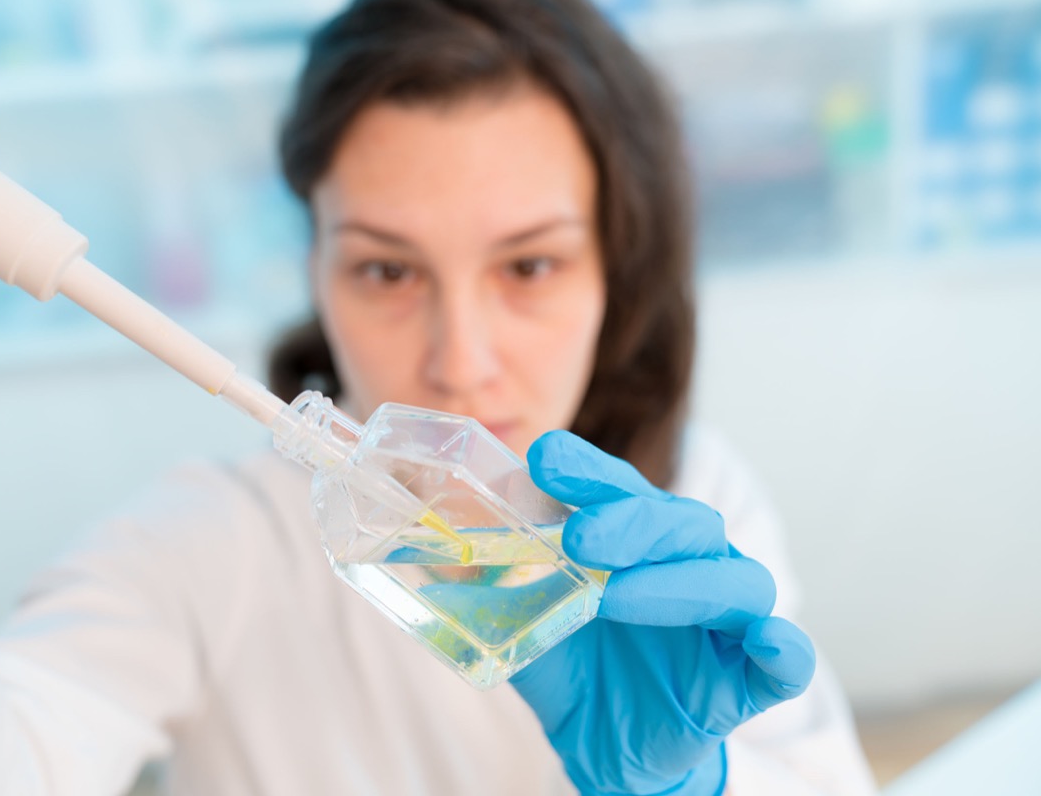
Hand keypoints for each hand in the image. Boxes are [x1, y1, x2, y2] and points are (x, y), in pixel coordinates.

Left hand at [511, 431, 814, 795]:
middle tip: (579, 537)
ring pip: (730, 579)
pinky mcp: (746, 678)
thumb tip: (421, 555)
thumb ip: (487, 586)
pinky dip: (782, 648)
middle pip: (680, 523)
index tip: (542, 459)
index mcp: (636, 540)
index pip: (619, 490)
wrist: (606, 745)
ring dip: (676, 581)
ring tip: (614, 595)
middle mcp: (687, 564)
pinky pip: (783, 659)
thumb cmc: (573, 665)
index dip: (587, 470)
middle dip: (632, 522)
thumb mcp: (520, 621)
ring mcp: (723, 620)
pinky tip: (770, 643)